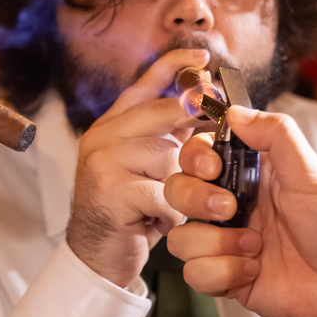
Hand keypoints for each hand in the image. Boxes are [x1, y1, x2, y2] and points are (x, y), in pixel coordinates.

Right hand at [66, 49, 208, 287]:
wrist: (98, 259)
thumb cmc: (132, 213)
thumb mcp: (151, 167)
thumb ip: (170, 137)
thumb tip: (206, 105)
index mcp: (116, 124)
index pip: (146, 84)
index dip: (175, 65)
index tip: (204, 57)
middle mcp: (104, 135)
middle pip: (164, 113)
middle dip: (198, 126)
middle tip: (219, 145)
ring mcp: (102, 161)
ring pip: (167, 156)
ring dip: (185, 186)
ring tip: (177, 205)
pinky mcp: (109, 192)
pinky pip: (161, 192)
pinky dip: (171, 213)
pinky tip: (161, 223)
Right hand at [164, 106, 316, 316]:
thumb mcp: (314, 174)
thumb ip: (277, 136)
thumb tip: (235, 110)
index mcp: (253, 174)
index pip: (200, 154)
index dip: (195, 158)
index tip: (213, 167)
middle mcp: (235, 206)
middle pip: (178, 192)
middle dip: (196, 200)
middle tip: (230, 210)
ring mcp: (229, 244)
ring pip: (180, 238)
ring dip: (215, 243)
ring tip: (255, 247)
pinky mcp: (229, 280)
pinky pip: (195, 275)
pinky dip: (222, 273)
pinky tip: (254, 271)